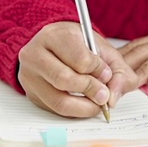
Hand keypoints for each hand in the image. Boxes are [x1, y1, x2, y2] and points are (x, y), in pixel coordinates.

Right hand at [17, 22, 138, 118]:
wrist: (55, 45)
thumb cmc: (78, 45)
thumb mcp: (102, 49)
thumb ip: (118, 71)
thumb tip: (112, 98)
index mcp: (54, 35)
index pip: (79, 59)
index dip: (98, 70)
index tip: (107, 74)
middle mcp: (35, 54)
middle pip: (64, 80)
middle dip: (90, 90)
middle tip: (104, 94)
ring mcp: (29, 75)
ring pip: (58, 100)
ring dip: (83, 107)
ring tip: (96, 102)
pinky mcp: (31, 93)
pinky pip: (54, 110)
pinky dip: (74, 111)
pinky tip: (83, 103)